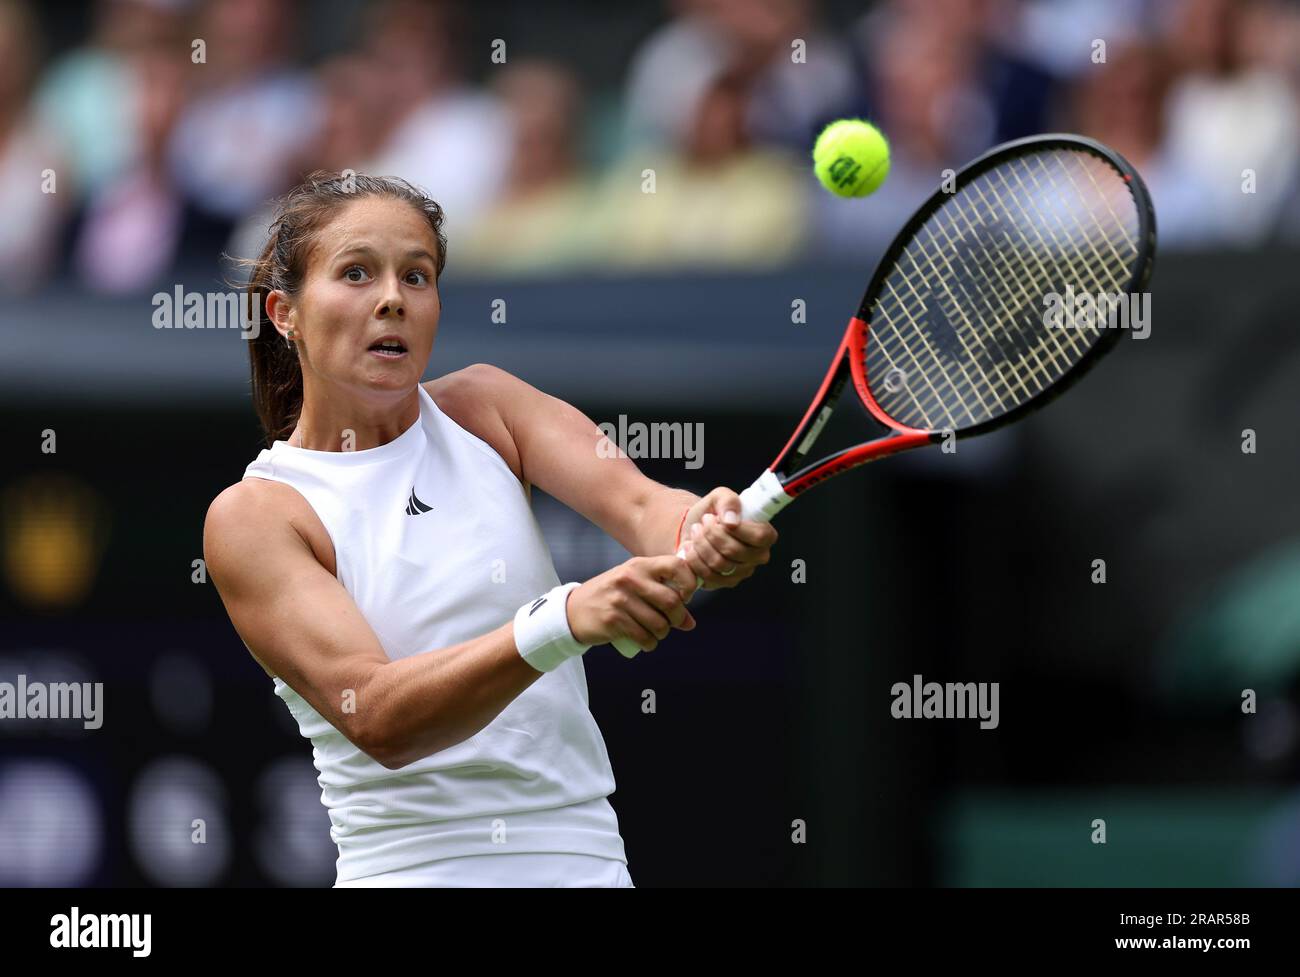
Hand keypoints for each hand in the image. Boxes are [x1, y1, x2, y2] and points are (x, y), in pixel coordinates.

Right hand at [567, 556, 698, 651]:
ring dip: (663, 634)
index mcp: (639, 565)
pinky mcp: (612, 620)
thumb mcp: (634, 587)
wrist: (574, 610)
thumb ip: (662, 598)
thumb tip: (690, 623)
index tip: (687, 597)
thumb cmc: (611, 597)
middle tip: (672, 622)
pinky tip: (646, 641)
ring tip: (655, 632)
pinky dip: (650, 644)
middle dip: (678, 617)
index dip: (689, 583)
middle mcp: (629, 578)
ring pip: (660, 624)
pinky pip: (644, 637)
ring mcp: (620, 599)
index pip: (676, 566)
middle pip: (672, 601)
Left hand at [677, 487, 777, 589]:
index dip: (737, 528)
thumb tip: (731, 520)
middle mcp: (757, 557)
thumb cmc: (713, 513)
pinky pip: (707, 575)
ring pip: (719, 563)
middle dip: (711, 533)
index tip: (720, 519)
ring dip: (701, 544)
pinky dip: (694, 559)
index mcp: (764, 535)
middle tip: (703, 522)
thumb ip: (728, 500)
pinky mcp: (724, 583)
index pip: (759, 536)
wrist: (694, 528)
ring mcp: (742, 572)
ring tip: (696, 532)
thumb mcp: (720, 496)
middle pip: (734, 550)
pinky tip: (691, 547)